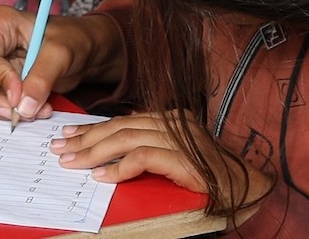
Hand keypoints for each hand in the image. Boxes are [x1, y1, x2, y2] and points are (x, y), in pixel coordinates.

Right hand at [0, 8, 117, 123]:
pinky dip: (5, 110)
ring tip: (31, 111)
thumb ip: (40, 79)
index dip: (0, 81)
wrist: (84, 50)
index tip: (23, 95)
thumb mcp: (61, 55)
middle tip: (15, 113)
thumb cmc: (74, 40)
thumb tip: (22, 108)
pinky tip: (31, 110)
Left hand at [51, 110, 269, 204]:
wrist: (247, 190)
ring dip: (95, 152)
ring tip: (73, 163)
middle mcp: (172, 123)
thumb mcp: (171, 158)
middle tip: (60, 149)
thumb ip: (146, 149)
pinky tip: (103, 177)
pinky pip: (144, 158)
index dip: (92, 128)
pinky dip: (120, 168)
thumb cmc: (208, 178)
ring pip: (126, 139)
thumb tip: (108, 151)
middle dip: (86, 139)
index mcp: (168, 119)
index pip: (122, 120)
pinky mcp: (184, 159)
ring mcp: (180, 139)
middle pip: (119, 127)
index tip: (68, 136)